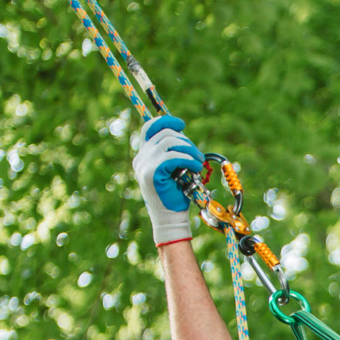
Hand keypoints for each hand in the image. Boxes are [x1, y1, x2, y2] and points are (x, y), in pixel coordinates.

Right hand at [130, 115, 202, 245]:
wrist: (170, 218)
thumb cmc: (176, 195)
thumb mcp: (174, 169)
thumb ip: (174, 152)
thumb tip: (183, 135)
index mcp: (144, 155)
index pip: (150, 128)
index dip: (166, 121)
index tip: (181, 124)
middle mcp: (140, 158)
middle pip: (165, 134)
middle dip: (186, 141)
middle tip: (198, 156)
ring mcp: (144, 165)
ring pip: (170, 142)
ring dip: (190, 150)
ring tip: (198, 163)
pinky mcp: (151, 173)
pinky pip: (173, 156)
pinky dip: (188, 160)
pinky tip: (195, 168)